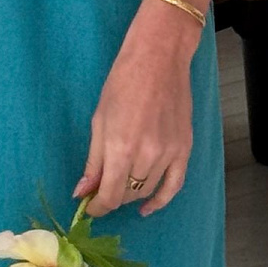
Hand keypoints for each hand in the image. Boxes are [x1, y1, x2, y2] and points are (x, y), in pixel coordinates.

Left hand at [76, 0, 198, 215]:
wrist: (159, 59)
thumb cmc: (123, 83)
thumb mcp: (99, 120)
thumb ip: (93, 160)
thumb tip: (83, 192)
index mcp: (120, 147)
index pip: (109, 195)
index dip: (97, 207)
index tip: (90, 207)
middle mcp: (146, 156)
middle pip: (127, 195)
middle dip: (111, 197)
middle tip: (101, 190)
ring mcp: (169, 153)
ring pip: (147, 191)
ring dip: (131, 194)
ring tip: (120, 186)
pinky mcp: (184, 148)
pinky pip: (174, 185)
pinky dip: (161, 200)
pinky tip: (148, 207)